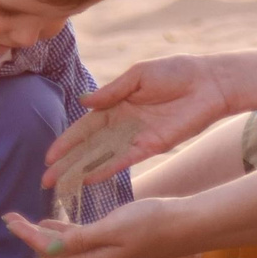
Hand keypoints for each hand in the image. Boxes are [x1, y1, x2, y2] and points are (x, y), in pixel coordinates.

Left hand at [2, 197, 187, 257]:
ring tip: (25, 222)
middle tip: (9, 218)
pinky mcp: (114, 242)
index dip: (28, 235)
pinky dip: (65, 232)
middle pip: (55, 250)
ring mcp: (106, 253)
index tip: (8, 220)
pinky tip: (57, 224)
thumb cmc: (152, 223)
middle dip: (31, 235)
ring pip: (67, 246)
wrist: (185, 224)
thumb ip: (81, 240)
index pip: (51, 251)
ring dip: (45, 234)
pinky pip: (81, 240)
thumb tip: (48, 250)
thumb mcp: (113, 228)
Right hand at [43, 54, 233, 186]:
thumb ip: (112, 91)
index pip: (85, 126)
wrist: (209, 83)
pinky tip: (90, 180)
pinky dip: (108, 170)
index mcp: (117, 104)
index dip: (67, 141)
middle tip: (46, 179)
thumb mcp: (139, 75)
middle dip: (68, 163)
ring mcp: (136, 137)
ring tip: (62, 185)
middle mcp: (123, 124)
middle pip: (89, 147)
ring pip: (103, 157)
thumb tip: (83, 102)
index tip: (49, 156)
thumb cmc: (176, 72)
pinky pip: (125, 160)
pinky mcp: (152, 146)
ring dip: (82, 171)